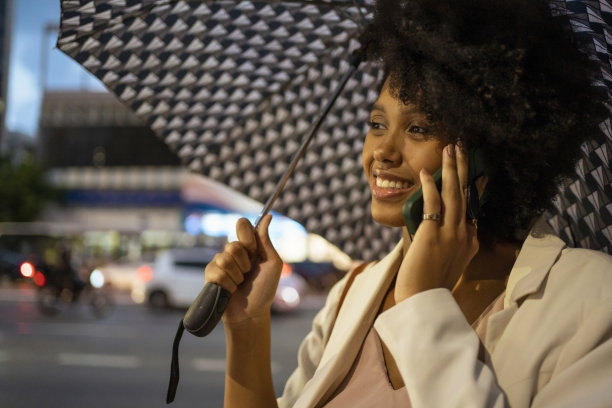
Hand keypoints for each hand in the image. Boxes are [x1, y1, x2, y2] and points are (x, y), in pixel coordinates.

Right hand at [204, 214, 282, 324]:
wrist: (251, 313)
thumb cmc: (264, 289)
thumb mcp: (272, 263)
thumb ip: (266, 240)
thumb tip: (268, 216)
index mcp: (249, 246)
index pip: (242, 225)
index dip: (246, 235)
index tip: (253, 248)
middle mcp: (233, 252)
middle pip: (233, 244)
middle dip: (245, 263)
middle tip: (248, 273)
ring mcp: (220, 262)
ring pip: (224, 258)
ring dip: (236, 275)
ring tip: (239, 283)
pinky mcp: (210, 275)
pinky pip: (216, 272)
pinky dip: (228, 284)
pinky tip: (231, 290)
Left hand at [395, 144, 479, 302]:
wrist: (423, 301)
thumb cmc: (428, 283)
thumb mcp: (445, 260)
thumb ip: (442, 240)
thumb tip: (430, 222)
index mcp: (469, 241)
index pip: (471, 207)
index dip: (473, 186)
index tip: (475, 171)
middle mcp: (464, 235)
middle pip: (466, 194)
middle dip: (463, 168)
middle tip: (462, 147)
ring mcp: (451, 234)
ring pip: (454, 194)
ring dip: (452, 169)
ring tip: (450, 149)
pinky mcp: (434, 235)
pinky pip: (433, 204)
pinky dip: (430, 187)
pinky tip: (426, 172)